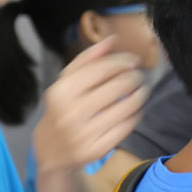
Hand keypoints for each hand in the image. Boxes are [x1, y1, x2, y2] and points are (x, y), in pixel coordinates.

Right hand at [34, 37, 148, 173]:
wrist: (49, 151)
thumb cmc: (61, 109)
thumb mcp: (65, 82)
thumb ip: (87, 59)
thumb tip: (111, 40)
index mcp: (61, 91)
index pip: (102, 69)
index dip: (123, 62)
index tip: (134, 60)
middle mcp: (71, 112)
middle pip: (117, 87)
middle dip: (134, 77)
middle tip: (138, 76)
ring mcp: (84, 133)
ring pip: (126, 107)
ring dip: (139, 95)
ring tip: (141, 90)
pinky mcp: (97, 149)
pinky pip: (126, 127)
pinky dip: (135, 115)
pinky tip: (135, 109)